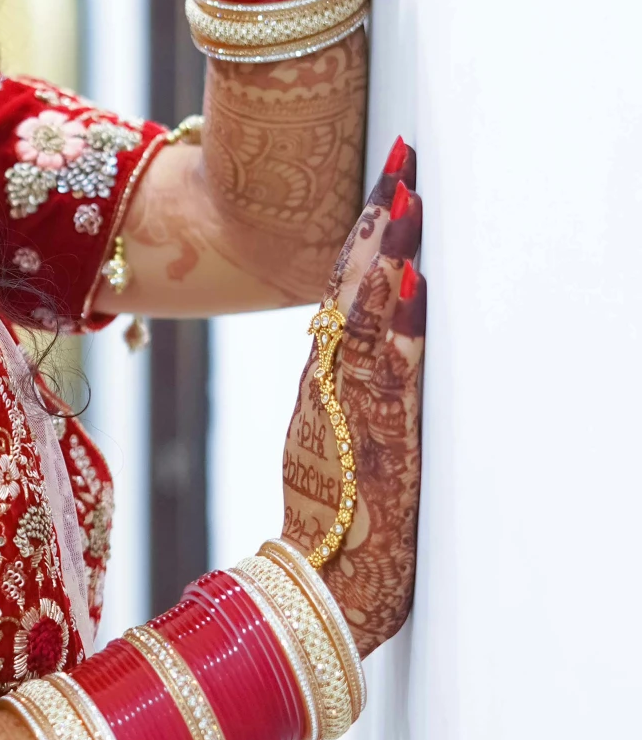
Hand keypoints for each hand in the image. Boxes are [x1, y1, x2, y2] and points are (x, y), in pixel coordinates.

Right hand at [280, 138, 424, 655]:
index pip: (347, 286)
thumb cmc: (336, 520)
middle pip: (357, 282)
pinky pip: (390, 361)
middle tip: (400, 152)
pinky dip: (401, 318)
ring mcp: (355, 403)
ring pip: (373, 312)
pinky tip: (414, 277)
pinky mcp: (377, 432)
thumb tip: (376, 338)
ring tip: (408, 193)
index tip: (388, 175)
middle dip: (380, 216)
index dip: (367, 229)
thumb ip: (347, 387)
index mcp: (325, 380)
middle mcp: (336, 381)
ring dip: (391, 250)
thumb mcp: (333, 440)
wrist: (328, 587)